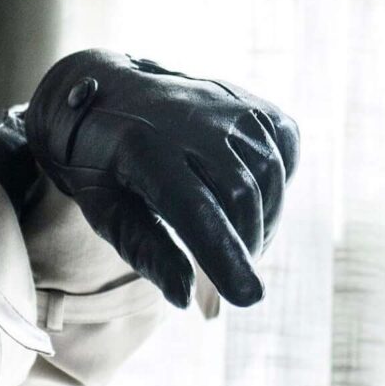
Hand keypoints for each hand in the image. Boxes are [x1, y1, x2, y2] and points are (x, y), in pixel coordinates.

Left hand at [24, 49, 299, 307]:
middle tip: (234, 273)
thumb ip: (145, 251)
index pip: (195, 209)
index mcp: (141, 149)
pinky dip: (280, 178)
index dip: (225, 254)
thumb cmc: (100, 161)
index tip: (249, 296)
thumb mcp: (104, 209)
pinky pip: (284, 141)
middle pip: (241, 193)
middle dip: (246, 245)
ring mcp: (221, 103)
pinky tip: (257, 198)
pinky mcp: (245, 98)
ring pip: (268, 170)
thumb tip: (184, 296)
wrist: (105, 89)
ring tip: (244, 243)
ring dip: (265, 219)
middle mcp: (188, 119)